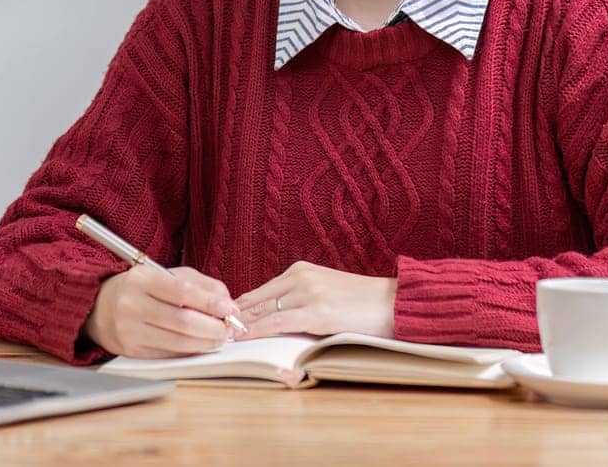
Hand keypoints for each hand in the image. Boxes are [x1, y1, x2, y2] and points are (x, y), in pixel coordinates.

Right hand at [83, 264, 241, 358]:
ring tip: (219, 338)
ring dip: (206, 342)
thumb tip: (229, 305)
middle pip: (182, 322)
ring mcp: (129, 331)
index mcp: (141, 279)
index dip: (210, 302)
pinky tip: (200, 345)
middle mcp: (132, 305)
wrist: (99, 307)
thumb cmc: (141, 288)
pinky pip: (168, 354)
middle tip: (229, 328)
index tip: (230, 309)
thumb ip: (200, 285)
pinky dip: (190, 351)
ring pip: (178, 342)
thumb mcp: (167, 275)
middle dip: (213, 328)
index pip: (182, 292)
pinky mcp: (131, 351)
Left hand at [233, 261, 397, 339]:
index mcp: (301, 270)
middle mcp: (301, 277)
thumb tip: (274, 319)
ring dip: (241, 325)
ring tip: (221, 337)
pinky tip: (244, 337)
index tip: (220, 322)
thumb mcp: (326, 293)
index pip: (259, 291)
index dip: (238, 309)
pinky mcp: (318, 312)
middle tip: (212, 331)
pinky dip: (258, 330)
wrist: (395, 303)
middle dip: (233, 318)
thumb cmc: (363, 304)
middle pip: (255, 299)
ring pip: (263, 310)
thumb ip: (300, 300)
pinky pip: (278, 321)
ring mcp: (309, 293)